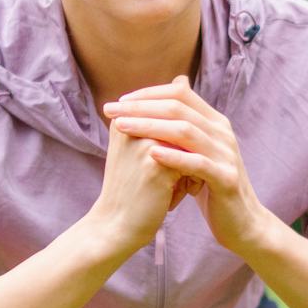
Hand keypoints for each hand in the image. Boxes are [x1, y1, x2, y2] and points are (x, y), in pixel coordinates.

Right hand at [88, 84, 194, 253]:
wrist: (115, 227)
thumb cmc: (131, 188)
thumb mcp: (141, 145)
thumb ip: (159, 115)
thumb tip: (182, 80)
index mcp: (125, 117)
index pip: (172, 117)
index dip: (177, 144)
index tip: (160, 166)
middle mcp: (132, 125)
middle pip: (183, 133)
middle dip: (185, 155)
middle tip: (166, 179)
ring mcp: (145, 143)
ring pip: (190, 149)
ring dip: (187, 170)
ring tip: (168, 189)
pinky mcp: (157, 164)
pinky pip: (192, 165)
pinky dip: (188, 184)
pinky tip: (169, 200)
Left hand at [103, 75, 278, 256]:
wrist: (240, 223)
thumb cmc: (211, 187)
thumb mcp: (195, 153)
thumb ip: (182, 128)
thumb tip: (169, 95)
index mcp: (214, 123)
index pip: (180, 94)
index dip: (148, 94)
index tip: (119, 102)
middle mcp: (223, 133)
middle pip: (179, 108)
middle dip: (141, 107)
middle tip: (111, 111)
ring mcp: (226, 155)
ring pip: (186, 132)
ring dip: (150, 126)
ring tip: (122, 127)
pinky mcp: (226, 179)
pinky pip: (198, 163)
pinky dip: (174, 156)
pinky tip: (151, 153)